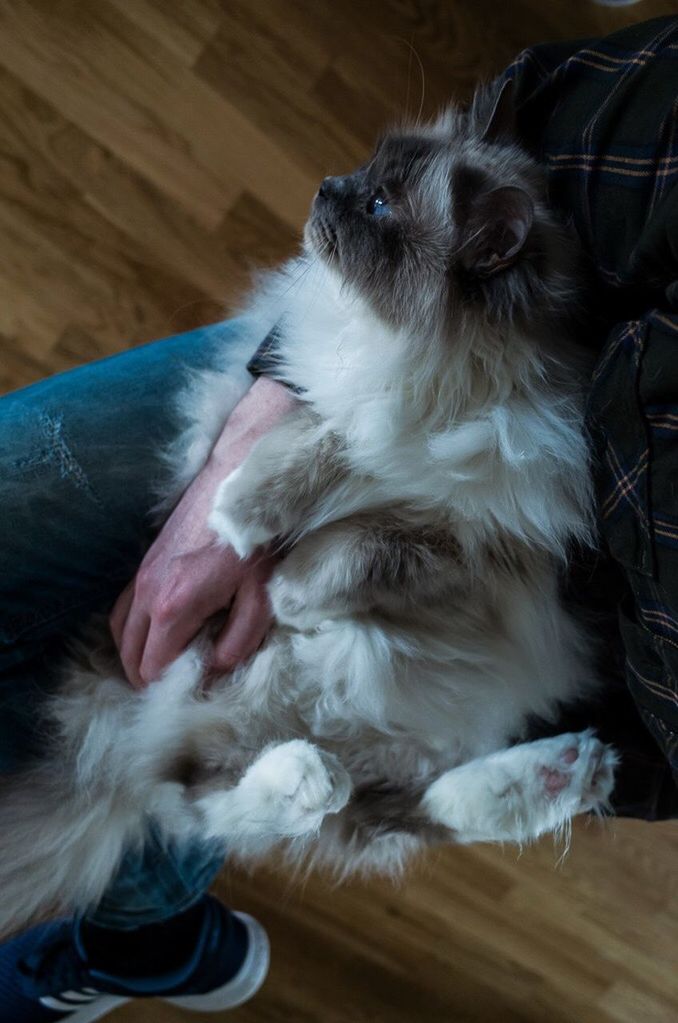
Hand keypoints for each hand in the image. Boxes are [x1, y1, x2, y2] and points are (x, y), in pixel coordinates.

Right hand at [110, 377, 296, 686]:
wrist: (239, 479)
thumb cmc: (256, 539)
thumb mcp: (261, 597)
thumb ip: (238, 642)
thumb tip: (215, 672)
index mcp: (173, 608)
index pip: (151, 670)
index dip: (167, 690)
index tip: (192, 692)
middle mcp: (146, 593)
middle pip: (129, 656)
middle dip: (148, 679)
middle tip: (177, 687)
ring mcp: (140, 575)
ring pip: (119, 632)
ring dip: (136, 655)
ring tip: (166, 667)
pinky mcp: (145, 561)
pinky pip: (122, 607)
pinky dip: (132, 629)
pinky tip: (158, 633)